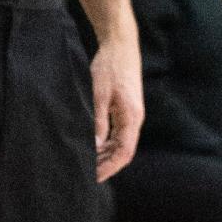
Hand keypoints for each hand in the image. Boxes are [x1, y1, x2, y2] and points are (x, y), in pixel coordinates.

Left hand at [91, 29, 143, 182]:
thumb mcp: (99, 93)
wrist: (120, 44)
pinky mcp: (126, 107)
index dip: (109, 167)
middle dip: (106, 164)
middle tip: (87, 173)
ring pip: (120, 142)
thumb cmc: (110, 66)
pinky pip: (118, 132)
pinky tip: (94, 144)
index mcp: (131, 117)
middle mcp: (135, 118)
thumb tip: (94, 145)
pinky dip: (107, 141)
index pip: (124, 153)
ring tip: (88, 162)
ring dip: (106, 153)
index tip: (94, 177)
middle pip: (123, 151)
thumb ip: (97, 120)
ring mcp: (132, 113)